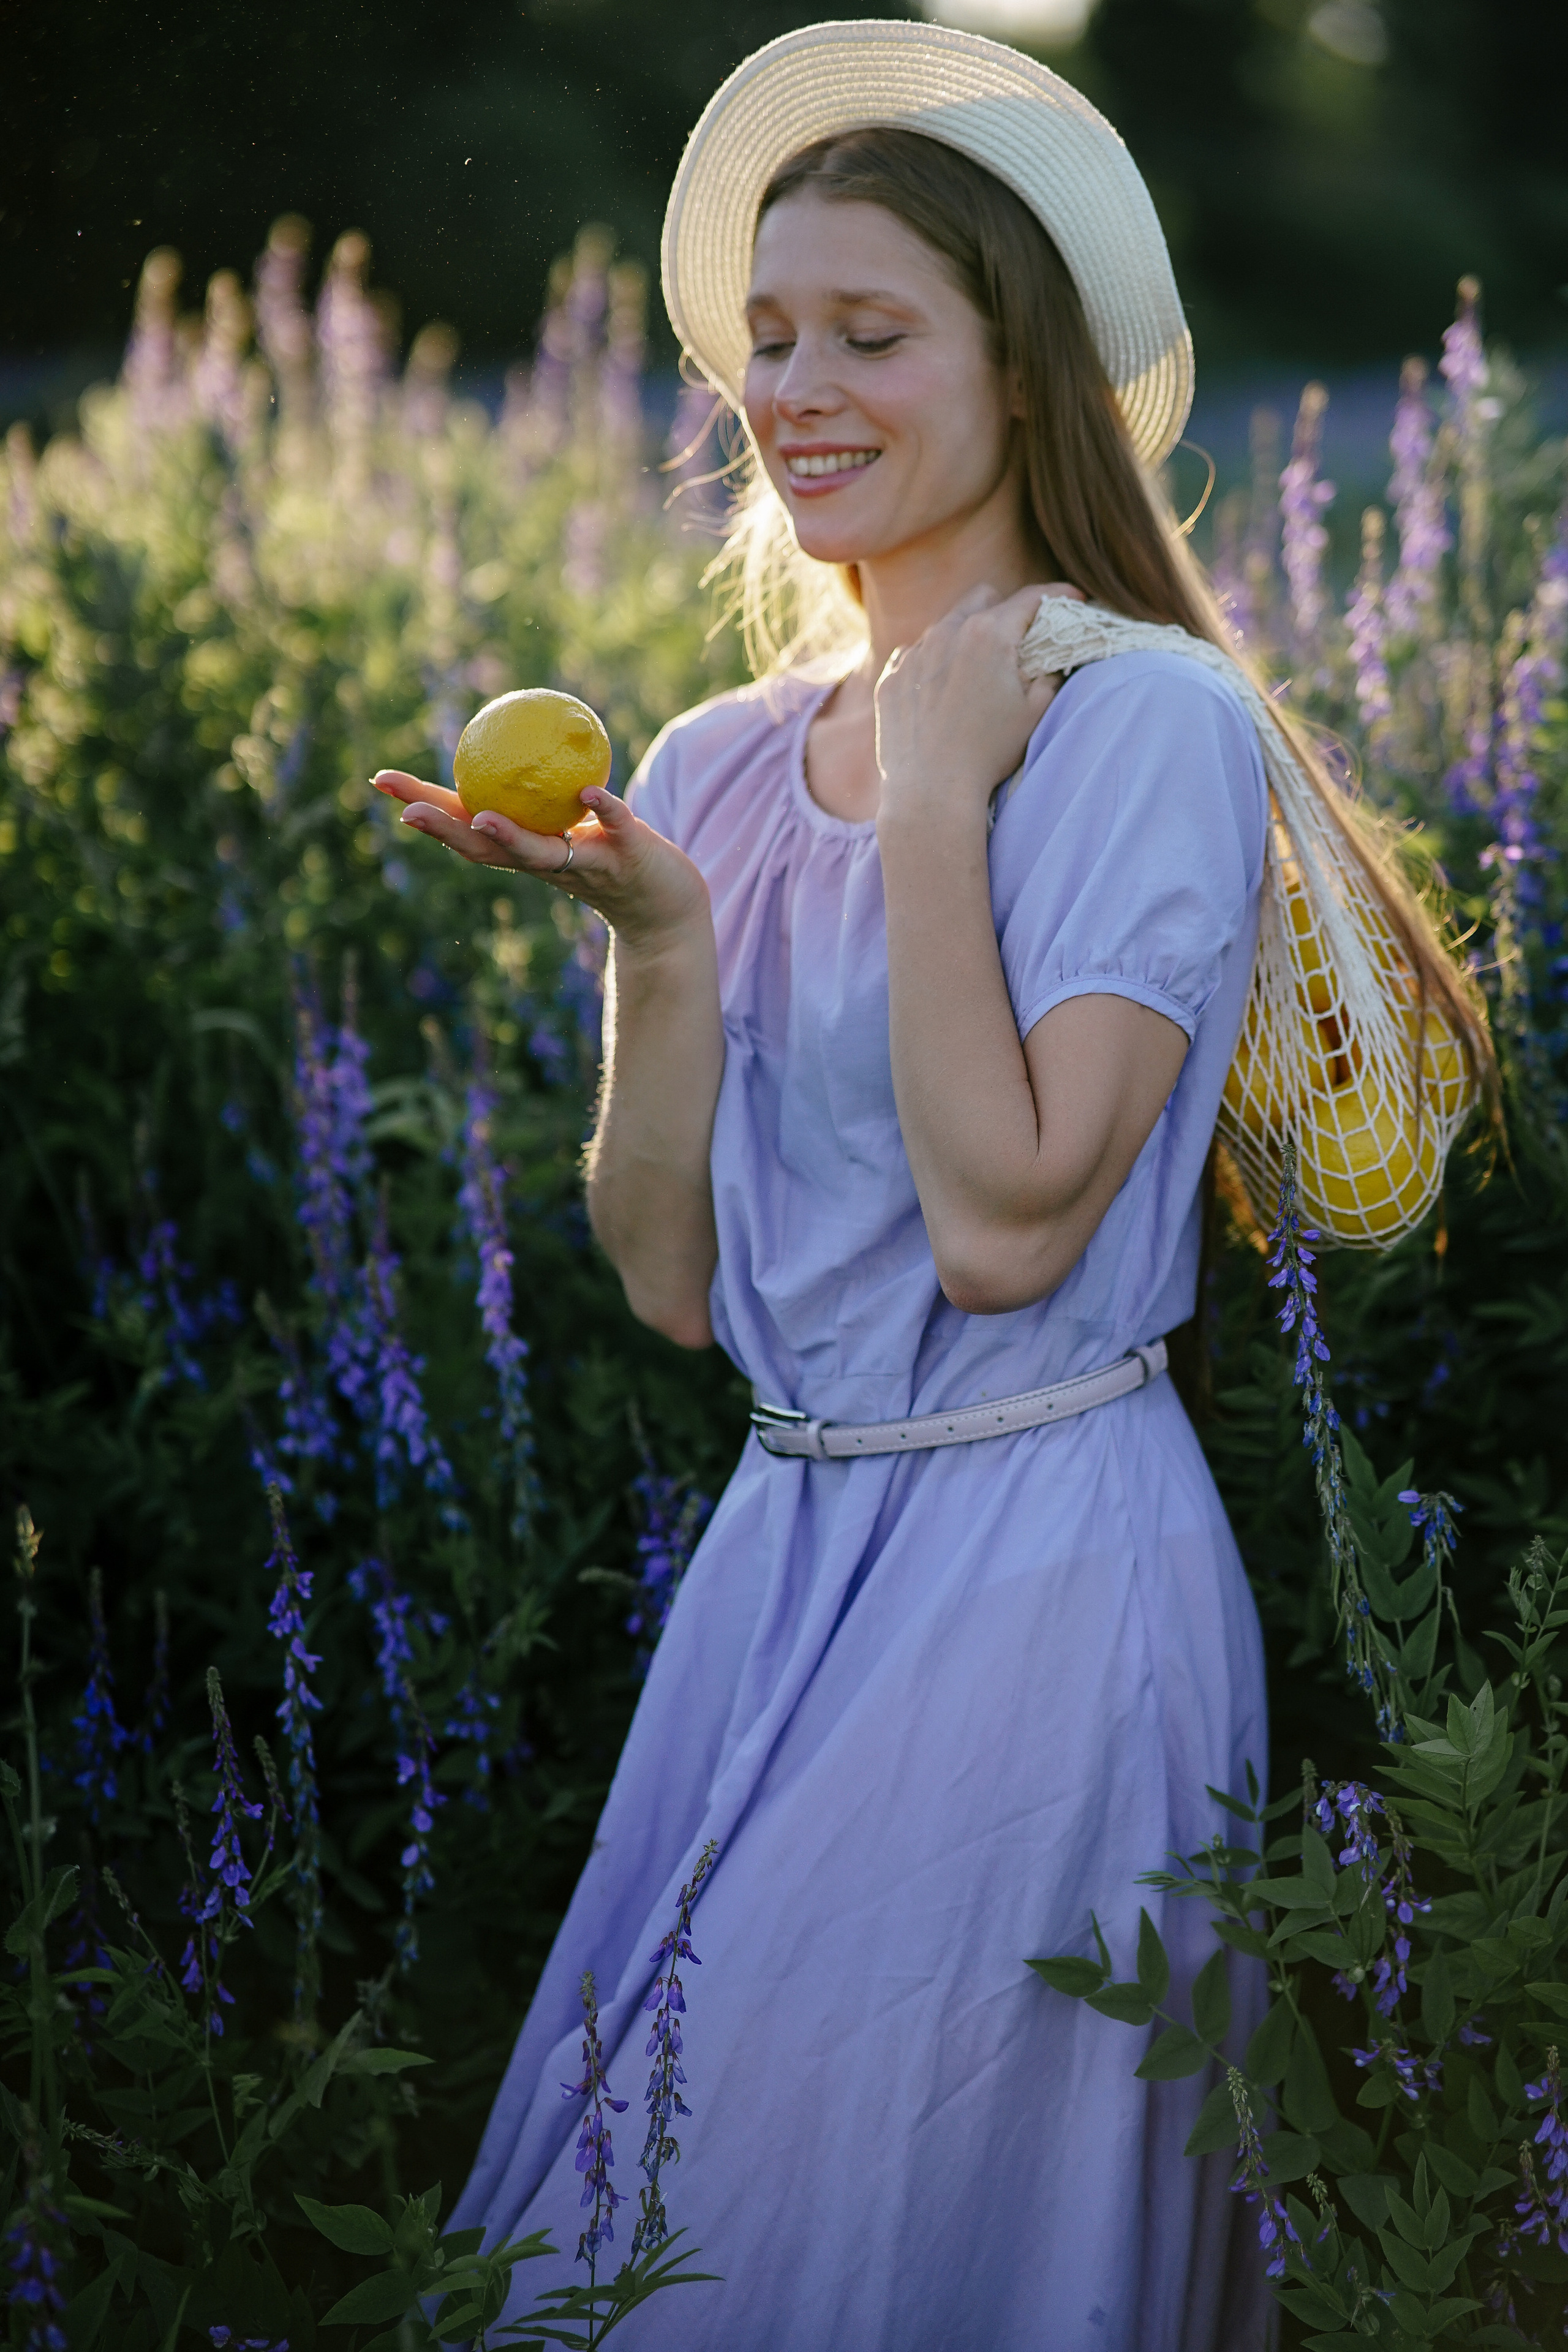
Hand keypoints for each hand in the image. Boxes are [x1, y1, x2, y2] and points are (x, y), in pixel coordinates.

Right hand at [370, 771, 708, 952]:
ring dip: (508, 838)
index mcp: (523, 849)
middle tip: (406, 811)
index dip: (424, 807)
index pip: (465, 827)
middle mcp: (545, 863)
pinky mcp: (630, 857)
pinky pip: (615, 829)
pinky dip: (603, 809)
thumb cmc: (611, 858)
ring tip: (482, 818)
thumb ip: (538, 794)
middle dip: (444, 830)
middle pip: (485, 849)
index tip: (382, 781)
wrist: (665, 908)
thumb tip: (506, 739)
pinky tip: (589, 789)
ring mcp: (586, 865)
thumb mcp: (568, 825)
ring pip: (540, 853)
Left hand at [872, 581, 1084, 827]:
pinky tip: (944, 691)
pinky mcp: (892, 677)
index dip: (1058, 595)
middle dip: (1006, 608)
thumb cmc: (989, 753)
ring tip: (977, 669)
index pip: (1030, 598)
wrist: (931, 792)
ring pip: (946, 624)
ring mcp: (913, 653)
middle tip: (1020, 635)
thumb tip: (1053, 655)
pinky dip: (934, 662)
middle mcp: (946, 632)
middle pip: (984, 598)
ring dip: (966, 636)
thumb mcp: (1035, 711)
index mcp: (988, 634)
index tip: (1073, 598)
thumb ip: (1050, 671)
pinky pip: (916, 653)